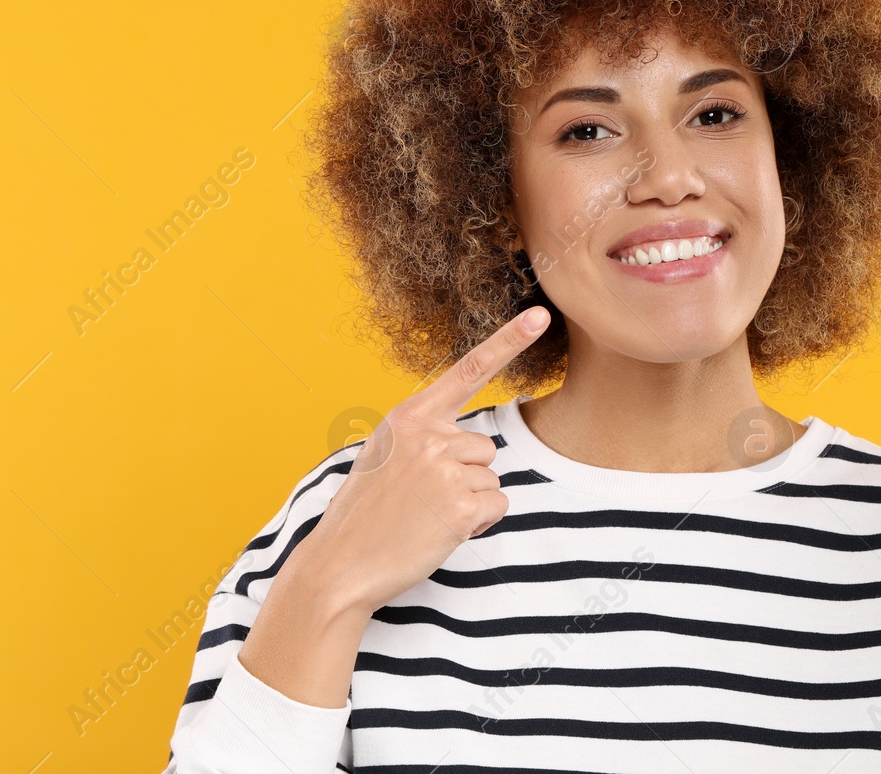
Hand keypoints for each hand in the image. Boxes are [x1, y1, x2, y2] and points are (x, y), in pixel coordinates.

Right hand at [299, 306, 552, 616]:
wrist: (340, 564)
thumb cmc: (365, 513)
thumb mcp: (385, 455)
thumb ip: (424, 436)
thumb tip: (472, 443)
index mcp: (409, 416)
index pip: (468, 370)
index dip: (508, 341)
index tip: (540, 316)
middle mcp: (429, 436)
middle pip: (485, 447)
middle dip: (465, 475)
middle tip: (421, 499)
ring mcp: (445, 471)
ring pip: (490, 477)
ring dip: (469, 500)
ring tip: (425, 515)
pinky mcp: (460, 508)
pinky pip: (496, 505)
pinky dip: (477, 523)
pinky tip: (439, 531)